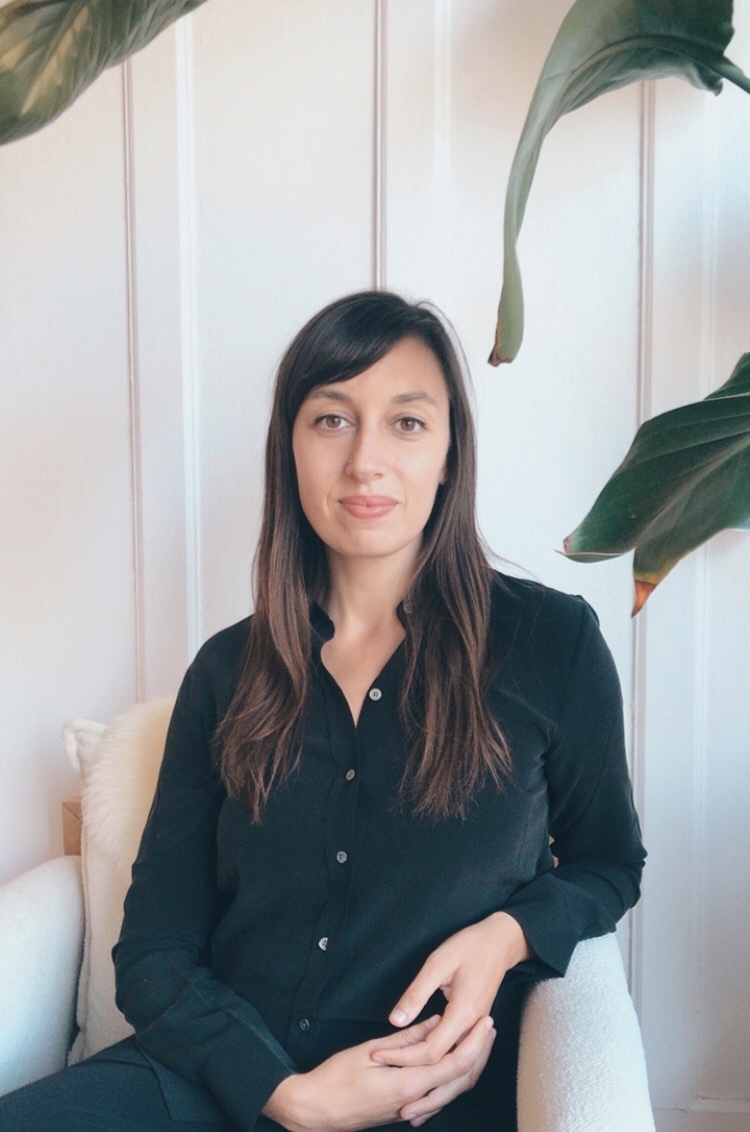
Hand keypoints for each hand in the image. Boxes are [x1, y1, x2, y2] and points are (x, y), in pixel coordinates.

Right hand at [262, 1014, 495, 1130]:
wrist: (315, 1111)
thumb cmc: (336, 1078)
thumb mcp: (371, 1050)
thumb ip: (406, 1039)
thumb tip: (434, 1022)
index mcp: (409, 1085)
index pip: (455, 1064)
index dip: (475, 1043)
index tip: (486, 1021)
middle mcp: (414, 1101)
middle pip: (460, 1079)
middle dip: (479, 1052)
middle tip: (488, 1026)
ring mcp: (409, 1108)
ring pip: (450, 1088)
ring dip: (467, 1063)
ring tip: (476, 1038)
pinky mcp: (402, 1109)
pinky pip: (436, 1093)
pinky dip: (449, 1074)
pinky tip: (450, 1058)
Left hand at [372, 912, 531, 1074]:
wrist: (501, 941)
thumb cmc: (468, 947)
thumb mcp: (437, 963)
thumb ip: (416, 994)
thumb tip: (395, 1021)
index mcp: (463, 1013)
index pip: (431, 1051)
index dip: (403, 1057)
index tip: (378, 1055)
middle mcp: (473, 1028)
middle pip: (445, 1068)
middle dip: (416, 1076)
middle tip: (387, 1080)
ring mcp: (477, 1029)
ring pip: (458, 1071)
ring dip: (434, 1084)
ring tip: (406, 1092)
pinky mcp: (476, 1027)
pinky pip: (463, 1060)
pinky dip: (445, 1072)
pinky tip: (426, 1072)